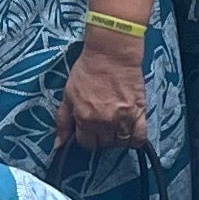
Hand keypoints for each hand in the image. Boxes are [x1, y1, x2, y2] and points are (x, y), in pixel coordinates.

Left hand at [53, 31, 149, 155]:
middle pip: (105, 144)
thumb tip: (58, 145)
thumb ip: (63, 122)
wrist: (111, 54)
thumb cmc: (87, 71)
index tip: (89, 130)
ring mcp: (123, 119)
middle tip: (102, 124)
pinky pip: (139, 137)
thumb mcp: (68, 95)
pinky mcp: (139, 112)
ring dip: (117, 138)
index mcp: (85, 119)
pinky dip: (135, 139)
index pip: (87, 144)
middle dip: (102, 137)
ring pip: (121, 143)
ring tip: (115, 126)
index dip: (87, 138)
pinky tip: (130, 131)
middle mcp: (104, 122)